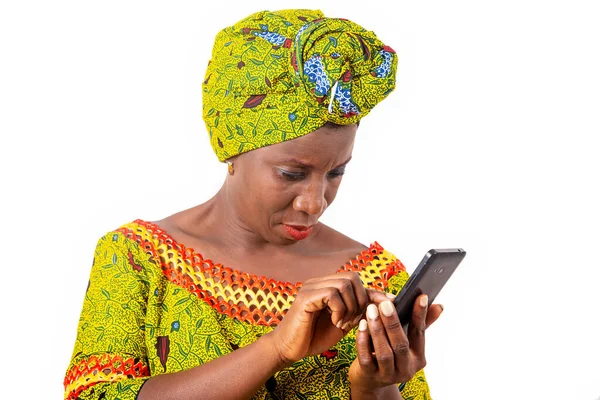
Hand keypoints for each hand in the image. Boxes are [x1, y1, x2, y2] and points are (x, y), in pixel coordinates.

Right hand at [270, 272, 392, 365]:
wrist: (288, 350)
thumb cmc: (313, 337)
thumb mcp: (342, 323)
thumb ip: (357, 312)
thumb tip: (382, 303)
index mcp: (327, 286)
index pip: (356, 281)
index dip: (373, 292)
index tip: (390, 303)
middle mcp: (319, 282)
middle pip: (352, 277)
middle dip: (361, 299)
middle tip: (355, 320)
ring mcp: (311, 287)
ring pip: (344, 283)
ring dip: (351, 306)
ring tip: (343, 323)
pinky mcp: (305, 297)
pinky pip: (332, 294)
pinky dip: (339, 309)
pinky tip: (335, 323)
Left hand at [348, 294, 443, 393]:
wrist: (370, 379)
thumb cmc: (390, 352)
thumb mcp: (407, 341)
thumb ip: (421, 324)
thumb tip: (439, 306)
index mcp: (418, 358)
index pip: (420, 334)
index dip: (421, 315)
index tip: (421, 297)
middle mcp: (406, 369)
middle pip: (401, 345)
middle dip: (393, 323)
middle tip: (386, 304)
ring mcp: (388, 375)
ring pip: (384, 353)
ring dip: (377, 330)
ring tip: (371, 311)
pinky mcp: (370, 376)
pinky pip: (366, 358)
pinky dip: (363, 340)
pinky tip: (362, 325)